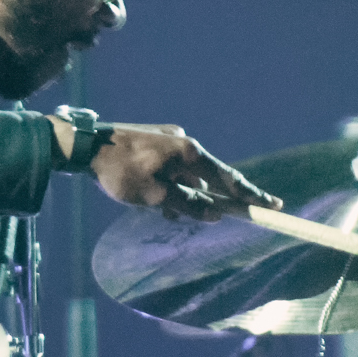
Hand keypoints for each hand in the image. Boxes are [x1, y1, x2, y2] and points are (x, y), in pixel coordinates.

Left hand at [70, 121, 282, 220]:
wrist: (83, 146)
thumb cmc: (119, 172)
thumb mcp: (155, 197)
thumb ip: (188, 205)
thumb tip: (215, 215)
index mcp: (189, 152)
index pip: (228, 178)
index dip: (251, 195)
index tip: (273, 206)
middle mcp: (184, 141)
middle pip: (208, 178)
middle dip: (208, 201)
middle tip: (215, 217)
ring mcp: (169, 140)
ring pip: (186, 176)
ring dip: (182, 196)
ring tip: (164, 213)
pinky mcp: (154, 141)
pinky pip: (171, 169)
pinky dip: (169, 185)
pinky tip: (155, 200)